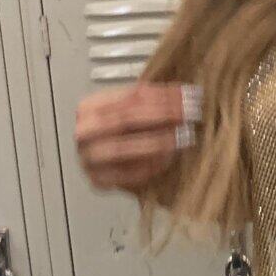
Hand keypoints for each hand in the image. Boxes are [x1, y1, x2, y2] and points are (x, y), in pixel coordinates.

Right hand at [75, 81, 201, 192]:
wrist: (108, 164)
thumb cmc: (125, 133)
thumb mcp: (133, 111)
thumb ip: (151, 101)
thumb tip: (186, 94)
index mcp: (90, 107)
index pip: (130, 96)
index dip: (163, 94)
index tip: (189, 95)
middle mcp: (85, 132)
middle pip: (125, 119)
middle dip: (162, 114)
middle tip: (190, 114)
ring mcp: (89, 158)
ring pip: (123, 148)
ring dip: (158, 141)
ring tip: (184, 136)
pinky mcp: (99, 181)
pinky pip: (128, 173)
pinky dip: (151, 164)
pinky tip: (171, 157)